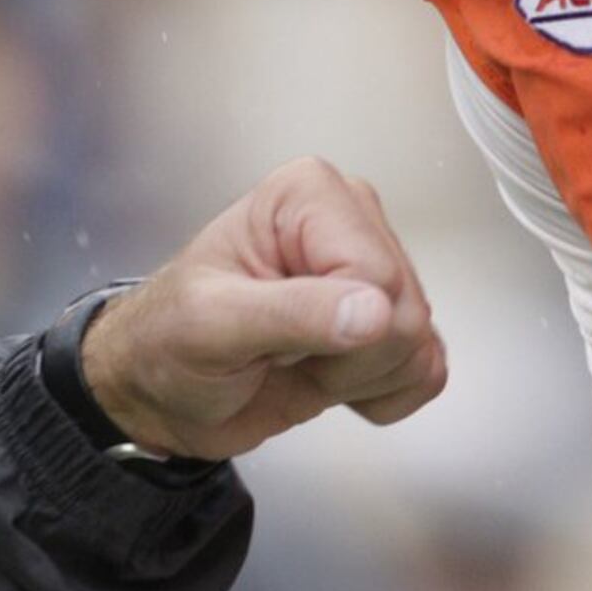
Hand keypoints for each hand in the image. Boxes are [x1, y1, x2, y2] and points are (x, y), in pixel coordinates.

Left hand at [81, 157, 448, 459]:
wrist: (163, 393)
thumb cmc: (169, 344)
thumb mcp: (211, 326)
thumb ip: (292, 314)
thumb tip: (377, 312)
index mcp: (309, 195)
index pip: (376, 274)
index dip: (335, 329)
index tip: (271, 337)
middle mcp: (353, 220)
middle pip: (407, 312)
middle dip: (347, 358)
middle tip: (279, 352)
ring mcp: (377, 270)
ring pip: (420, 347)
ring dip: (357, 379)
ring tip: (296, 360)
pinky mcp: (390, 323)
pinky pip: (427, 372)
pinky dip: (378, 395)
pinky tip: (327, 377)